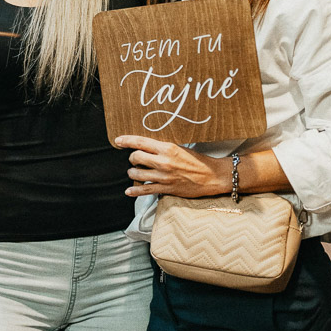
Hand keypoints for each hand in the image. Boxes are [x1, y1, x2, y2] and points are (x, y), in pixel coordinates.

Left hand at [116, 135, 230, 197]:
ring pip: (137, 173)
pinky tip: (129, 190)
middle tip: (134, 159)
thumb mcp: (180, 148)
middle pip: (136, 157)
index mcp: (167, 148)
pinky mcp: (167, 188)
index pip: (141, 142)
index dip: (126, 140)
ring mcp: (164, 176)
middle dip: (132, 158)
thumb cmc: (198, 161)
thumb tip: (148, 147)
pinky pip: (146, 190)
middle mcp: (163, 161)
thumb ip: (163, 148)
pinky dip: (135, 190)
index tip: (118, 140)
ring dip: (132, 172)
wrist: (213, 176)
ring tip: (134, 172)